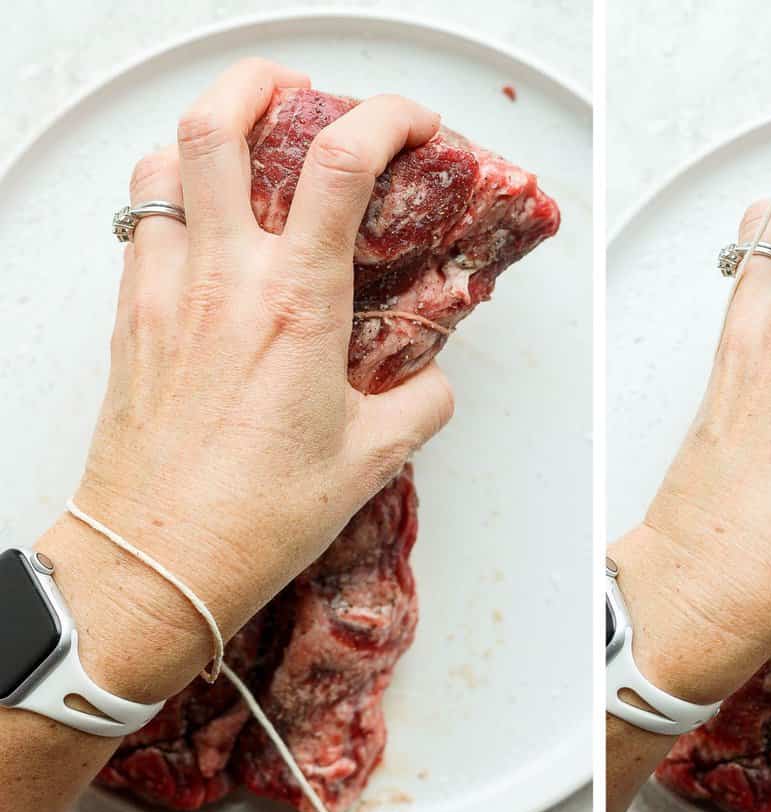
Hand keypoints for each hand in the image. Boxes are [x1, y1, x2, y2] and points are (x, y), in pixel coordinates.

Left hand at [59, 59, 453, 699]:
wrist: (152, 561)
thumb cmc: (252, 517)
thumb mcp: (369, 463)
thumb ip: (420, 405)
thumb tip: (432, 382)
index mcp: (294, 306)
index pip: (340, 166)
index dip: (386, 118)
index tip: (413, 122)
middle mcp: (221, 280)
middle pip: (221, 123)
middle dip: (264, 82)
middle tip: (298, 90)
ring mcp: (163, 291)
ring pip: (163, 160)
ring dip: (207, 134)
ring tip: (245, 152)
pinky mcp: (129, 317)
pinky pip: (140, 221)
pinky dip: (171, 194)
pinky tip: (204, 228)